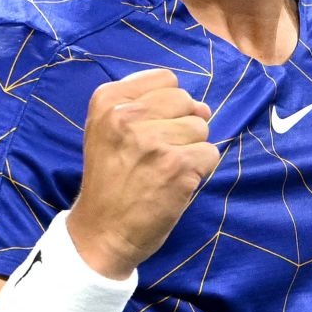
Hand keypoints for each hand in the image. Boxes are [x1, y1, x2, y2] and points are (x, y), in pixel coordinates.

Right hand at [68, 69, 219, 279]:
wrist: (101, 232)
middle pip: (185, 101)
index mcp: (107, 100)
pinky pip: (210, 154)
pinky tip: (174, 184)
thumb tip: (203, 106)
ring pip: (200, 127)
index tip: (150, 129)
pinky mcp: (177, 167)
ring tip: (163, 170)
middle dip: (181, 126)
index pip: (165, 80)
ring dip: (190, 149)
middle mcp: (126, 116)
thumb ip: (148, 105)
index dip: (168, 105)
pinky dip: (200, 170)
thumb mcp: (107, 130)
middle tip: (156, 155)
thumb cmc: (110, 180)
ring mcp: (152, 141)